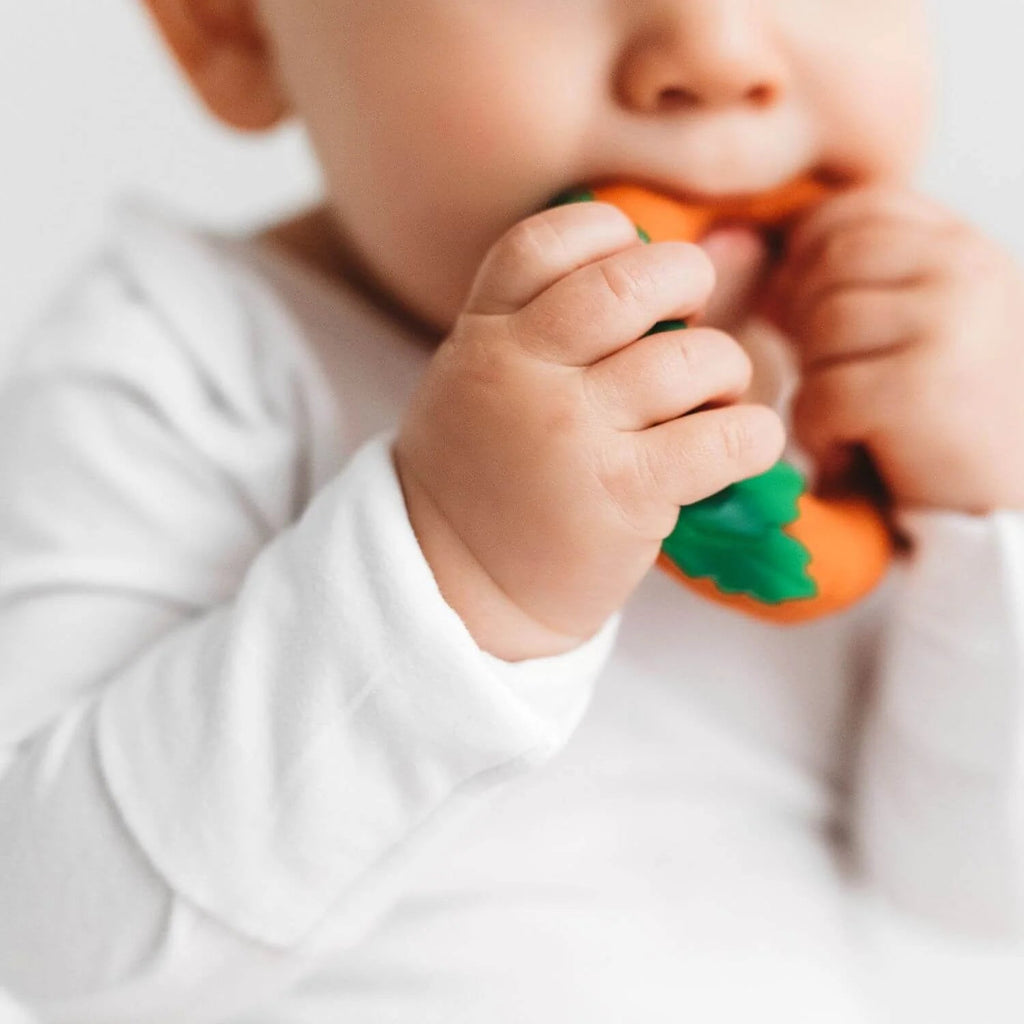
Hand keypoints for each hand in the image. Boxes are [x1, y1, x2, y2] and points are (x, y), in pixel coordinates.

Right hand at [393, 201, 783, 658]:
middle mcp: (522, 375)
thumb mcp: (486, 383)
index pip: (545, 243)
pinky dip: (752, 434)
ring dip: (727, 370)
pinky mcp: (622, 495)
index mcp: (484, 338)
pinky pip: (722, 437)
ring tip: (713, 398)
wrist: (454, 588)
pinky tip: (740, 446)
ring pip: (690, 360)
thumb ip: (552, 321)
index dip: (606, 234)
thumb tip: (708, 254)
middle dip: (685, 279)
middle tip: (694, 312)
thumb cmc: (484, 479)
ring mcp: (571, 434)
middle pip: (628, 283)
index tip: (632, 258)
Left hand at [762, 185, 1023, 514]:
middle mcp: (964, 268)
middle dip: (803, 322)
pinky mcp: (921, 385)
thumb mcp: (913, 326)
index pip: (854, 210)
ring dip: (814, 383)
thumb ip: (860, 280)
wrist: (998, 507)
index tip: (800, 314)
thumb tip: (745, 240)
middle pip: (827, 262)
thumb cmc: (940, 420)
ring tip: (849, 421)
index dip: (806, 257)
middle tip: (827, 378)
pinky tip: (852, 452)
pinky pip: (822, 392)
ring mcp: (949, 321)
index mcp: (961, 246)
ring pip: (820, 325)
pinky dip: (820, 433)